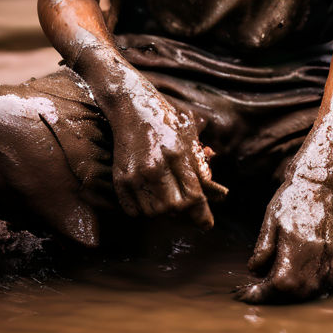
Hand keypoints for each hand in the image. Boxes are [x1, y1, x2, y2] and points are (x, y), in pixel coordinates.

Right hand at [108, 79, 214, 230]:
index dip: (202, 214)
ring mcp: (135, 175)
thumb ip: (198, 167)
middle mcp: (155, 167)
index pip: (193, 195)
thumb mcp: (188, 138)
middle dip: (184, 214)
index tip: (207, 224)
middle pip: (173, 209)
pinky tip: (151, 198)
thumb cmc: (165, 121)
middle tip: (188, 211)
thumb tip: (212, 193)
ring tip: (170, 202)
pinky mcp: (120, 179)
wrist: (132, 107)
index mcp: (177, 155)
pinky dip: (144, 211)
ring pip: (153, 213)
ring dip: (164, 213)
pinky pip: (133, 211)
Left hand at [234, 179, 332, 302]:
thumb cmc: (290, 201)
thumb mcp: (269, 220)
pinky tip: (302, 284)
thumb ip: (263, 247)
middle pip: (294, 294)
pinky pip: (330, 283)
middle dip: (274, 298)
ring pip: (312, 292)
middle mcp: (312, 258)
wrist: (316, 185)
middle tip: (259, 292)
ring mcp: (327, 258)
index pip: (277, 287)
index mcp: (293, 250)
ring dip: (294, 296)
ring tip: (278, 289)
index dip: (260, 294)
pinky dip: (316, 289)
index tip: (247, 294)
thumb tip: (254, 270)